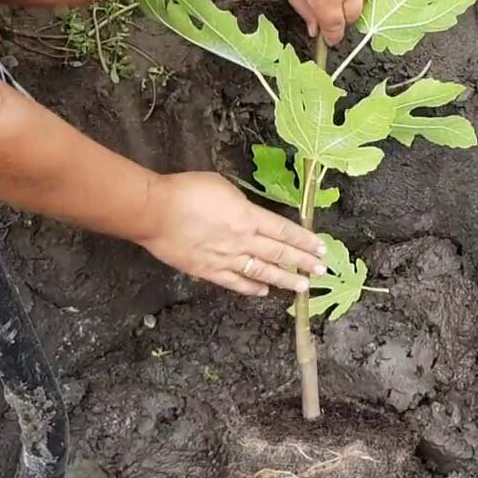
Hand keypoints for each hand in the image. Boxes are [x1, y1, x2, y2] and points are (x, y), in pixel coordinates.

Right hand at [138, 172, 326, 295]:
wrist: (155, 211)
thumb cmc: (187, 191)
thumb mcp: (222, 186)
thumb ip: (241, 204)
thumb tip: (249, 214)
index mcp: (248, 217)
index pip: (284, 231)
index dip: (305, 241)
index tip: (321, 248)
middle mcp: (243, 240)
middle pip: (279, 254)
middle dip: (303, 263)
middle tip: (321, 271)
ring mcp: (227, 258)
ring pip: (263, 272)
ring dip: (285, 280)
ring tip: (303, 287)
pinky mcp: (209, 271)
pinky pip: (236, 282)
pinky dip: (252, 288)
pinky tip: (264, 291)